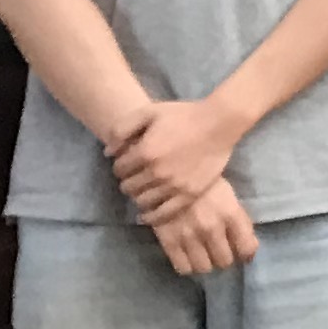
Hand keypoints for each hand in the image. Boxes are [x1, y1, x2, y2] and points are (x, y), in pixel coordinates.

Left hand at [111, 95, 249, 220]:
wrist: (219, 123)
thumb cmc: (184, 115)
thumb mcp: (149, 112)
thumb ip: (122, 129)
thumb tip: (108, 153)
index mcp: (145, 152)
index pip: (118, 170)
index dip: (120, 166)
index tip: (128, 163)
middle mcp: (157, 172)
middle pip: (128, 187)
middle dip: (128, 181)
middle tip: (136, 176)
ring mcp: (174, 186)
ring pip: (142, 202)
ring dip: (139, 196)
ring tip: (144, 190)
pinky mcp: (189, 195)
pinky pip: (163, 214)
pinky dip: (151, 217)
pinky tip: (146, 215)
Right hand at [152, 178, 260, 274]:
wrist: (168, 174)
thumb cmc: (203, 183)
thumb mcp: (228, 196)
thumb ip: (240, 221)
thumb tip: (248, 250)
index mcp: (230, 213)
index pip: (247, 248)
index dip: (245, 253)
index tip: (240, 251)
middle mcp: (212, 228)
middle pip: (224, 261)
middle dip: (223, 257)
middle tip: (217, 250)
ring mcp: (190, 236)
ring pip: (204, 268)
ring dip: (205, 263)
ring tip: (201, 254)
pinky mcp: (169, 240)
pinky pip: (183, 267)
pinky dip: (187, 266)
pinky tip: (187, 256)